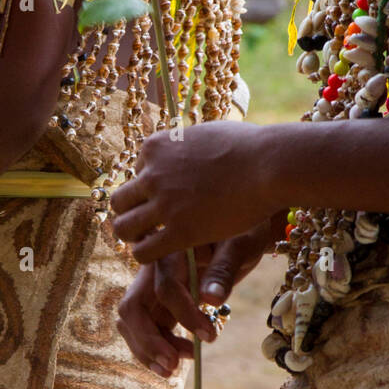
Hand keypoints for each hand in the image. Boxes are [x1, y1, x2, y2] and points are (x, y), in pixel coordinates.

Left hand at [110, 120, 278, 262]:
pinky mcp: (179, 232)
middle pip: (119, 200)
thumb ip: (187, 145)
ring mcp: (163, 203)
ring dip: (134, 236)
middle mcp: (152, 173)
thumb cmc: (248, 147)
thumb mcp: (205, 133)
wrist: (268, 163)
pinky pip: (143, 252)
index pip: (136, 172)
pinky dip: (147, 256)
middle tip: (151, 222)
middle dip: (132, 212)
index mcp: (155, 146)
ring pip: (122, 227)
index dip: (152, 187)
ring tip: (152, 240)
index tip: (171, 195)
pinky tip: (164, 253)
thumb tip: (186, 147)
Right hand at [117, 219, 281, 375]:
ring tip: (174, 368)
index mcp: (170, 247)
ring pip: (133, 322)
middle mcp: (154, 267)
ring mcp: (153, 284)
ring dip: (147, 348)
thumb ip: (223, 270)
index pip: (164, 287)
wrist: (240, 220)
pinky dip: (155, 347)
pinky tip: (180, 357)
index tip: (210, 336)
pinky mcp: (159, 300)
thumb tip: (212, 300)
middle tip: (172, 366)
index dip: (184, 315)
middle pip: (132, 307)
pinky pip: (146, 327)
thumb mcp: (239, 244)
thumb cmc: (241, 227)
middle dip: (147, 340)